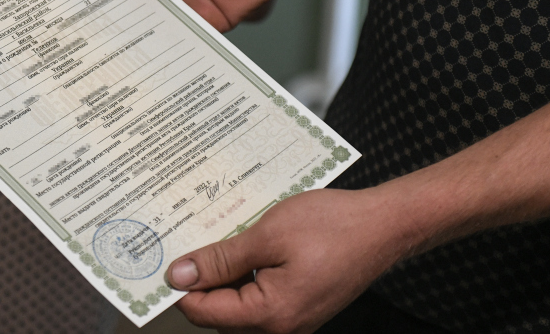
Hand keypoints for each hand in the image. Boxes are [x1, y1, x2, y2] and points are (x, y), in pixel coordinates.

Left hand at [165, 188, 410, 333]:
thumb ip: (220, 259)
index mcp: (270, 315)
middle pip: (219, 313)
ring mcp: (294, 319)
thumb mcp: (267, 235)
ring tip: (220, 238)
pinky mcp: (301, 305)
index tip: (165, 258)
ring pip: (239, 305)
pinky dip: (247, 274)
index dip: (180, 286)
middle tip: (191, 240)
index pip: (203, 312)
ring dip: (224, 275)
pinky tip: (245, 245)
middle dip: (201, 280)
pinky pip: (261, 297)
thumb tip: (180, 277)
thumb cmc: (334, 226)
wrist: (385, 225)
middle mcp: (281, 327)